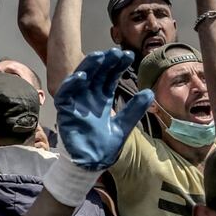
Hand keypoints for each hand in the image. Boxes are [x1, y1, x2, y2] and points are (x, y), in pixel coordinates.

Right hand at [54, 49, 153, 170]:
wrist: (91, 163)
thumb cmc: (105, 146)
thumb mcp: (124, 125)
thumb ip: (135, 109)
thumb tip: (149, 92)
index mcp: (103, 99)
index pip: (110, 77)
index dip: (117, 66)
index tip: (128, 56)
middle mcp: (89, 97)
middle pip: (96, 74)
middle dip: (105, 62)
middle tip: (115, 52)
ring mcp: (77, 102)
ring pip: (81, 78)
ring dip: (89, 67)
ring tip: (99, 56)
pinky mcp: (65, 110)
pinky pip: (65, 93)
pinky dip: (71, 84)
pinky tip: (81, 76)